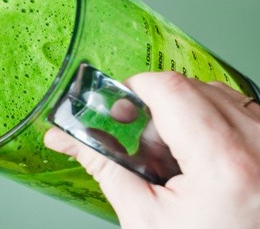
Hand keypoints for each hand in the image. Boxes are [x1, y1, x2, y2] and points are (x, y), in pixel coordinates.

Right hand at [44, 71, 259, 228]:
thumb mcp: (144, 217)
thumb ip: (104, 166)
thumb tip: (63, 136)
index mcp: (223, 163)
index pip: (171, 89)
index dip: (135, 89)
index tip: (117, 109)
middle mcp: (258, 144)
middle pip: (189, 88)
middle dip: (156, 111)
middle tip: (144, 150)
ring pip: (212, 95)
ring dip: (184, 117)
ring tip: (176, 163)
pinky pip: (237, 109)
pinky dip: (210, 125)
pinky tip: (200, 161)